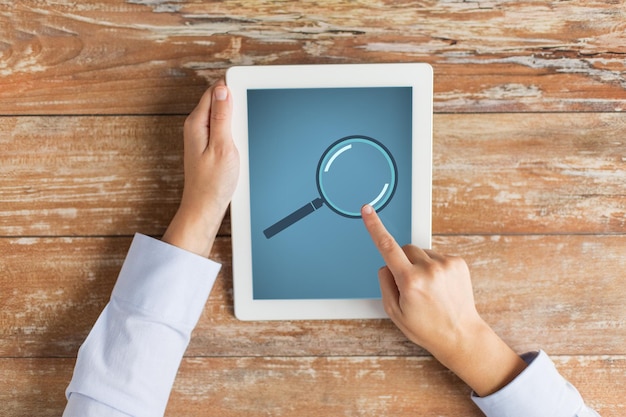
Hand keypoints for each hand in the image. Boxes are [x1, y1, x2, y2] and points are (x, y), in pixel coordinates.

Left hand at [163, 80, 238, 257]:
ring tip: (242, 141)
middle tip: (244, 126)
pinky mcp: (209, 146)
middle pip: (220, 101)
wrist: (205, 207)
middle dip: (237, 107)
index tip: (248, 94)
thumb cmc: (212, 183)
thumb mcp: (222, 147)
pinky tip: (240, 148)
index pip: (215, 90)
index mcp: (197, 123)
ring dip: (237, 123)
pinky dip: (235, 135)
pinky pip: (225, 130)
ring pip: (224, 116)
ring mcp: (202, 136)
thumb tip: (223, 89)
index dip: (233, 89)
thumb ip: (222, 117)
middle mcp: (196, 126)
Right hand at [361, 205, 525, 396]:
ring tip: (428, 289)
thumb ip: (385, 283)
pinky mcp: (458, 262)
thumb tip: (386, 264)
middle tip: (409, 285)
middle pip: (405, 248)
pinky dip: (434, 267)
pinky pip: (436, 256)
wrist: (461, 335)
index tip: (367, 210)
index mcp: (410, 281)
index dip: (375, 226)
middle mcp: (429, 269)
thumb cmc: (426, 327)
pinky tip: (439, 286)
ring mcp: (446, 264)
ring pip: (421, 253)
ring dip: (419, 265)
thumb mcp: (394, 312)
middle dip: (402, 261)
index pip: (387, 247)